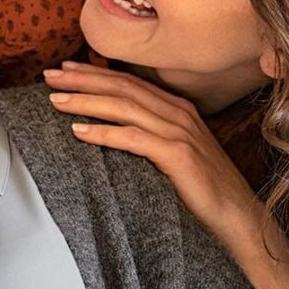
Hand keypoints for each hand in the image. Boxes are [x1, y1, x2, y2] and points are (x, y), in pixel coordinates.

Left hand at [45, 61, 288, 288]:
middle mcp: (178, 113)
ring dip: (85, 100)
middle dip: (82, 79)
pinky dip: (103, 132)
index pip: (128, 81)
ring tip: (55, 100)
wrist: (239, 218)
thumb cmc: (204, 191)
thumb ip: (149, 137)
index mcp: (176, 108)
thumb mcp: (175, 154)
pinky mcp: (179, 155)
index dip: (94, 73)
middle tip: (49, 76)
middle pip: (121, 86)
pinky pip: (133, 138)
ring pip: (123, 106)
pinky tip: (79, 131)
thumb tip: (109, 130)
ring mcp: (179, 132)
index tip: (64, 69)